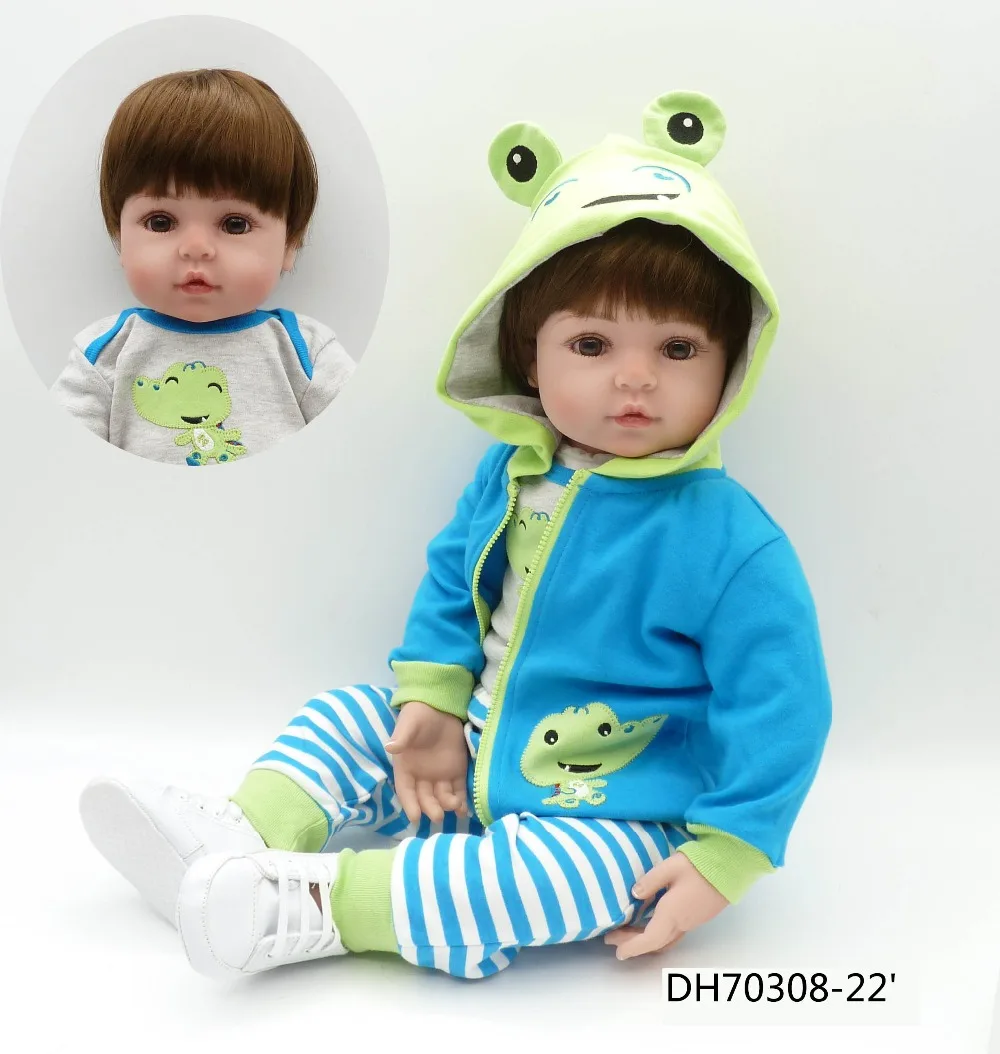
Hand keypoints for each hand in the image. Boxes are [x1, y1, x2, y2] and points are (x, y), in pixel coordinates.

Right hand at [385, 701, 469, 823]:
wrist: (439, 706)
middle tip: (438, 816)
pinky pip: (458, 789)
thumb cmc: (418, 716)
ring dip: (448, 804)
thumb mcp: (408, 724)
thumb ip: (401, 737)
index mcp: (406, 768)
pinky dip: (461, 800)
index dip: (410, 804)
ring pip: (442, 796)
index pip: (406, 791)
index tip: (415, 817)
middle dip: (431, 808)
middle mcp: (422, 776)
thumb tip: (390, 747)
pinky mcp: (456, 771)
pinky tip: (465, 809)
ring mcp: (440, 775)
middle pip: (425, 798)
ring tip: (455, 807)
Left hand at [604, 852, 728, 960]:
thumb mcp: (670, 867)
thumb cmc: (700, 864)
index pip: (649, 939)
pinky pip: (675, 933)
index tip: (617, 952)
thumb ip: (650, 881)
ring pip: (666, 939)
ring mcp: (693, 921)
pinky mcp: (699, 915)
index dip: (632, 946)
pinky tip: (652, 920)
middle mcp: (683, 922)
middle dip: (634, 943)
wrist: (732, 866)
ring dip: (647, 939)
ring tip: (629, 931)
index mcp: (673, 913)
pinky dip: (658, 933)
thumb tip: (634, 895)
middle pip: (655, 942)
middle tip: (614, 938)